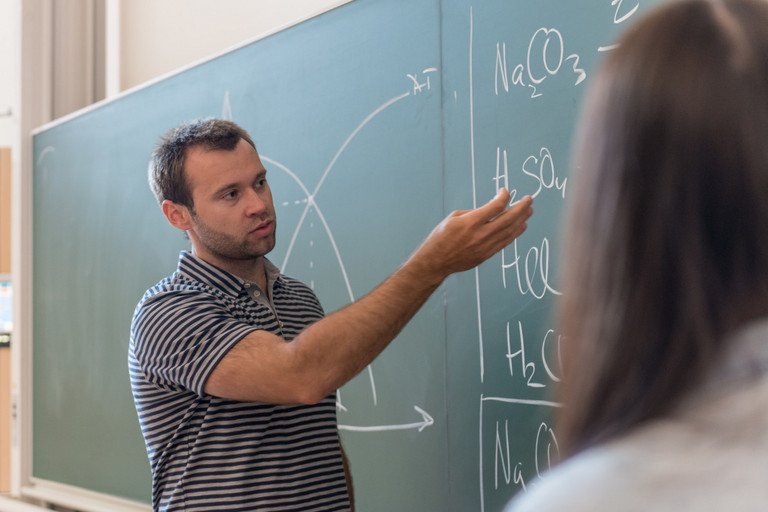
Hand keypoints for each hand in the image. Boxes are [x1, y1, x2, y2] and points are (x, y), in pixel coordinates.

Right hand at [407, 189, 532, 283]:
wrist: (436, 261)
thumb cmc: (441, 237)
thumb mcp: (454, 218)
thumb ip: (474, 213)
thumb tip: (491, 210)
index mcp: (471, 222)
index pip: (496, 206)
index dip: (504, 196)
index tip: (505, 191)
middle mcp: (480, 234)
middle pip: (508, 218)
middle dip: (521, 208)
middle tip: (529, 199)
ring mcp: (485, 246)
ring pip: (509, 231)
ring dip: (521, 220)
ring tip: (530, 211)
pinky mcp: (486, 255)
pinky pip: (505, 242)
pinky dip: (515, 233)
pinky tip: (521, 226)